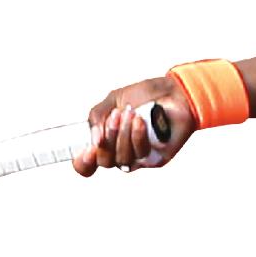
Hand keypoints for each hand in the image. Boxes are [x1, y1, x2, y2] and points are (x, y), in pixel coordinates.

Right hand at [72, 76, 196, 175]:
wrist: (173, 91)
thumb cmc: (144, 96)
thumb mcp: (112, 101)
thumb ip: (97, 118)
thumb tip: (94, 140)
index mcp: (107, 142)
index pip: (89, 164)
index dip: (83, 163)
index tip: (86, 150)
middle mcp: (121, 153)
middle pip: (105, 162)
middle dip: (106, 139)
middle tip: (114, 116)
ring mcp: (139, 158)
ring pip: (122, 159)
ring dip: (122, 134)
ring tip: (129, 112)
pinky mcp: (156, 158)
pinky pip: (140, 154)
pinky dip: (137, 135)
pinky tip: (140, 120)